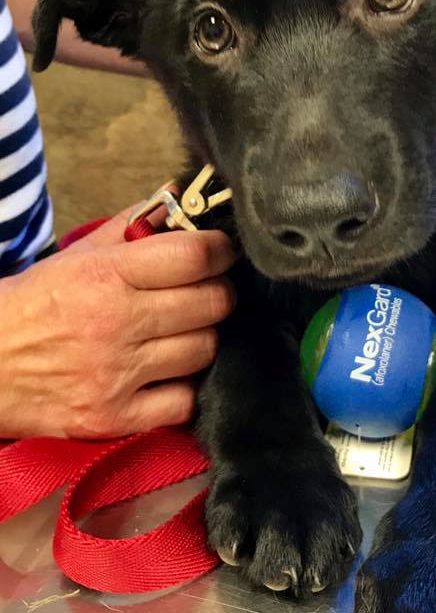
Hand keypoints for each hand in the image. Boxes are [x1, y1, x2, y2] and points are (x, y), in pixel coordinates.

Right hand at [0, 208, 235, 437]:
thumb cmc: (36, 304)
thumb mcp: (79, 255)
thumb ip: (133, 224)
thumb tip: (179, 194)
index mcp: (106, 274)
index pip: (195, 256)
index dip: (220, 250)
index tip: (220, 253)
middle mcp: (115, 322)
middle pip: (212, 304)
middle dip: (217, 293)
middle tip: (204, 293)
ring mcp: (116, 374)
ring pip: (205, 350)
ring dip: (202, 339)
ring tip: (181, 334)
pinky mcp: (114, 418)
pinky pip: (184, 402)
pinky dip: (182, 389)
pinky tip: (165, 375)